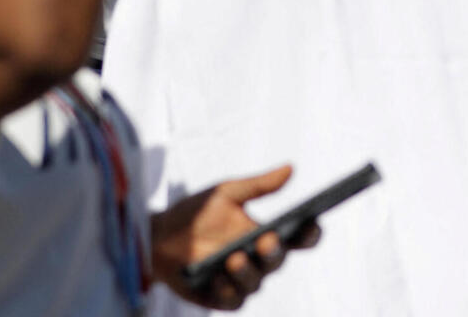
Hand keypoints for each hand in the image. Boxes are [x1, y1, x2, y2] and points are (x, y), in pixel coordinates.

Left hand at [151, 164, 321, 310]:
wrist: (157, 237)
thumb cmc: (197, 214)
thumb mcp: (226, 194)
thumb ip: (258, 185)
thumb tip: (290, 168)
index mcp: (266, 234)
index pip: (299, 238)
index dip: (310, 232)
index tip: (310, 222)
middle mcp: (258, 260)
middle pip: (278, 260)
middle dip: (274, 251)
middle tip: (266, 239)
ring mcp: (241, 280)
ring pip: (256, 282)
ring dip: (247, 271)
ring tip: (234, 258)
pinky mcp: (221, 297)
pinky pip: (233, 299)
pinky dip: (227, 289)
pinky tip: (216, 276)